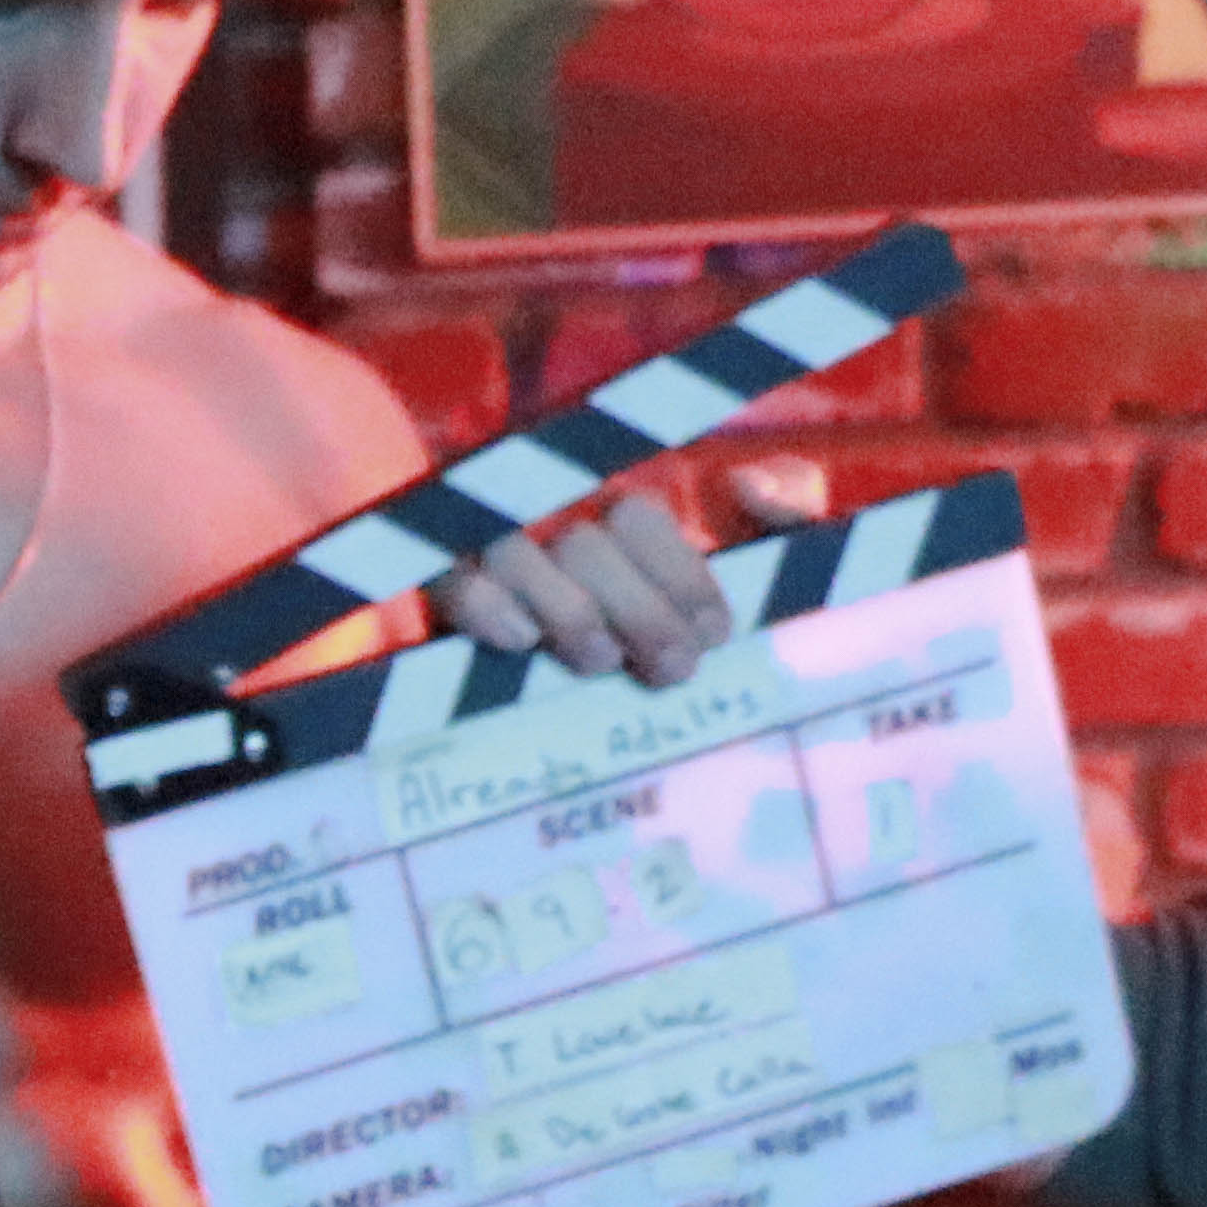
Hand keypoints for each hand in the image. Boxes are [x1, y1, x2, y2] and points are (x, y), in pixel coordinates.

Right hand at [440, 456, 830, 685]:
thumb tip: (752, 484)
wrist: (536, 722)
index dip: (682, 577)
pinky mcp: (432, 585)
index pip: (641, 521)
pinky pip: (449, 577)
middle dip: (641, 608)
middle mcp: (543, 522)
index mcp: (606, 522)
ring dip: (569, 608)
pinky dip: (485, 604)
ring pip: (520, 553)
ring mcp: (484, 552)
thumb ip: (774, 522)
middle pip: (589, 542)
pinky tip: (517, 642)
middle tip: (673, 671)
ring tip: (599, 661)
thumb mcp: (721, 588)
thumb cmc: (639, 649)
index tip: (714, 636)